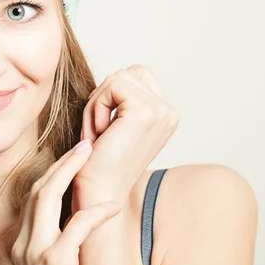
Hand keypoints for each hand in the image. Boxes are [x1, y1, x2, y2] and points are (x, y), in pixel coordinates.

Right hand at [11, 139, 123, 264]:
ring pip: (46, 197)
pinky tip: (113, 206)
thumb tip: (76, 223)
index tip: (72, 160)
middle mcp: (23, 246)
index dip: (52, 175)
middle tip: (83, 145)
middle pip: (37, 190)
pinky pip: (75, 227)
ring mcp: (35, 255)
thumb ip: (57, 248)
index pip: (32, 200)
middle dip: (60, 164)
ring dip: (69, 171)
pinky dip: (95, 212)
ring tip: (90, 155)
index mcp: (22, 247)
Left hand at [72, 65, 179, 207]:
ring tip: (97, 132)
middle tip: (97, 129)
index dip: (111, 94)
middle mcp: (169, 112)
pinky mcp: (144, 111)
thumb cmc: (101, 161)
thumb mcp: (120, 124)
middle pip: (126, 74)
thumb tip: (119, 75)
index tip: (103, 124)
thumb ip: (127, 99)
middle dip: (103, 97)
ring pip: (116, 78)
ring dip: (97, 103)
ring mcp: (160, 111)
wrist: (100, 191)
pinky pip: (111, 86)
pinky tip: (98, 133)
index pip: (136, 76)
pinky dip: (96, 107)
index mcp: (167, 115)